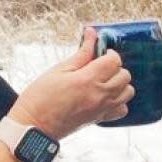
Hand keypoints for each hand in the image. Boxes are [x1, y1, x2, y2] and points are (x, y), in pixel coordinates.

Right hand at [11, 28, 134, 138]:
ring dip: (119, 83)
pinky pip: (122, 109)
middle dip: (114, 67)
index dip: (108, 53)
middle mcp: (99, 95)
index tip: (99, 53)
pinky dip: (118, 101)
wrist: (33, 126)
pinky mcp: (100, 119)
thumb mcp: (58, 70)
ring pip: (128, 92)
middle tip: (99, 66)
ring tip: (103, 81)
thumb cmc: (40, 98)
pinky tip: (105, 96)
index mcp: (88, 80)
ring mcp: (102, 109)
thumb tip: (92, 34)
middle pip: (124, 75)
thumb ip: (81, 53)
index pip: (114, 60)